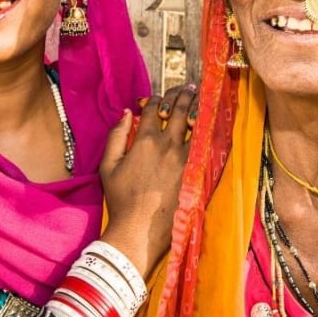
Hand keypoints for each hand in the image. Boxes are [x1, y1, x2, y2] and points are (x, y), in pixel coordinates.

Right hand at [98, 84, 196, 279]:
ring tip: (201, 99)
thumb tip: (127, 113)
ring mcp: (185, 158)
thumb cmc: (120, 199)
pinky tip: (209, 126)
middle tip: (189, 88)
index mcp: (145, 140)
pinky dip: (206, 132)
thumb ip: (117, 136)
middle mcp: (168, 144)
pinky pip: (204, 145)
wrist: (139, 228)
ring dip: (197, 109)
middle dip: (183, 95)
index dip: (155, 99)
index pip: (153, 109)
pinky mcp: (196, 172)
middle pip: (178, 110)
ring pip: (196, 125)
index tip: (157, 99)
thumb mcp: (108, 165)